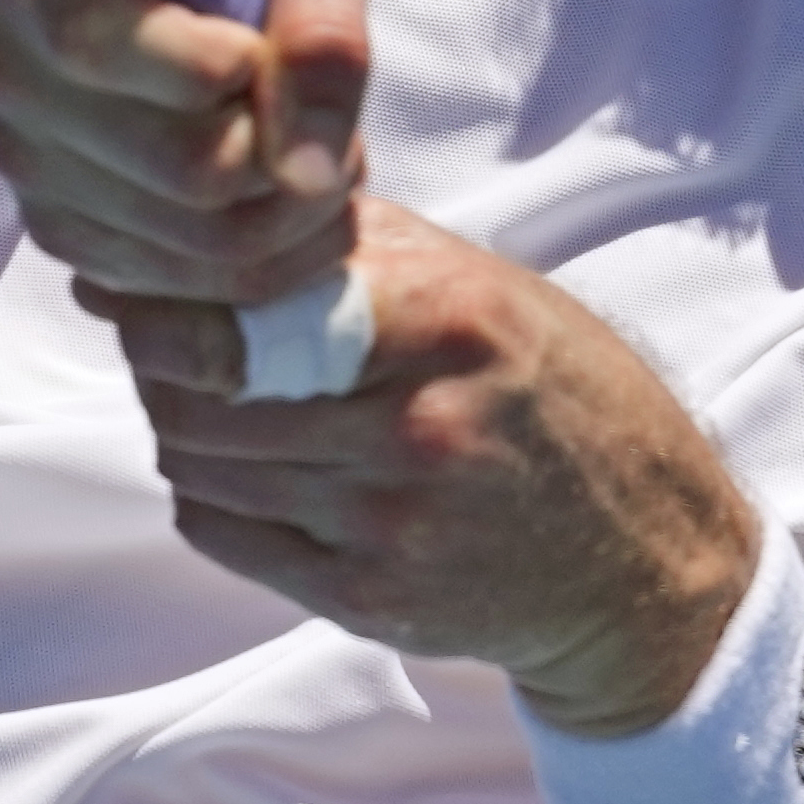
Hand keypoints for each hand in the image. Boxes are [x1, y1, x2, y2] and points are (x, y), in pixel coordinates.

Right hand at [0, 0, 368, 307]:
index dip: (219, 67)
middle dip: (291, 157)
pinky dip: (259, 261)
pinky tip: (275, 197)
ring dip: (292, 215)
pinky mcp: (56, 229)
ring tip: (314, 154)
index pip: (99, 41)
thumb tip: (308, 174)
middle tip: (332, 121)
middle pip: (179, 164)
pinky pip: (178, 288)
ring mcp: (20, 159)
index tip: (262, 49)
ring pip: (193, 243)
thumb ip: (319, 30)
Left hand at [82, 200, 763, 735]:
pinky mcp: (365, 597)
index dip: (180, 291)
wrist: (644, 562)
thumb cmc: (560, 399)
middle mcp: (416, 423)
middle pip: (205, 386)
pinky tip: (244, 464)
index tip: (159, 278)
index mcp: (450, 321)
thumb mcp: (491, 287)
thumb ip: (360, 243)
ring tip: (214, 395)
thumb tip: (214, 206)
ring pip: (200, 459)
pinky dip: (208, 489)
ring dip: (182, 421)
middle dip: (165, 356)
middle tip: (171, 335)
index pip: (251, 301)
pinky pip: (222, 531)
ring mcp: (389, 521)